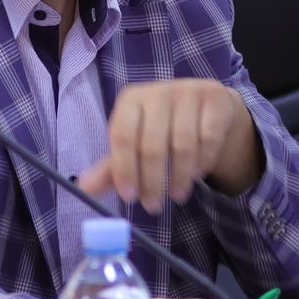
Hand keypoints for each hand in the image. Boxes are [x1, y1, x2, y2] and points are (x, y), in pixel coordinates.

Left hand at [82, 80, 262, 212]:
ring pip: (183, 143)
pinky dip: (204, 161)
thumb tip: (83, 188)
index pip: (123, 136)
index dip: (125, 168)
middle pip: (152, 143)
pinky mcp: (215, 98)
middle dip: (152, 181)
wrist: (206, 106)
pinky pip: (210, 137)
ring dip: (180, 176)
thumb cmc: (162, 128)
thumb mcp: (134, 143)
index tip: (129, 197)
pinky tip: (198, 173)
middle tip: (153, 206)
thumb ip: (112, 167)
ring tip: (177, 195)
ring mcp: (189, 92)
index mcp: (131, 100)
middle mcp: (158, 92)